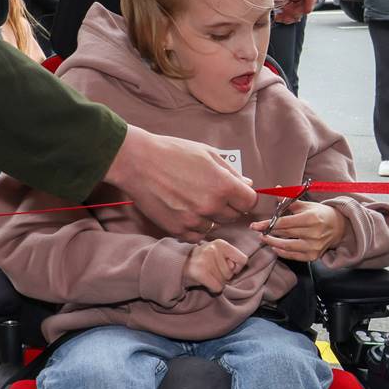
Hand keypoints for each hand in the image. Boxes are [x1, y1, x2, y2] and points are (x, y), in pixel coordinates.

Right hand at [104, 127, 258, 241]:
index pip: (249, 202)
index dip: (244, 196)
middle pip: (234, 215)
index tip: (236, 193)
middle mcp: (211, 206)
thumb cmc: (172, 152)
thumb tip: (247, 184)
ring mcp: (194, 220)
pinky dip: (195, 227)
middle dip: (228, 205)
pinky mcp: (177, 230)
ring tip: (193, 199)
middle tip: (210, 192)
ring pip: (215, 226)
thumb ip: (231, 172)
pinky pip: (196, 235)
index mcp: (223, 185)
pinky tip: (186, 211)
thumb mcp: (208, 154)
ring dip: (210, 216)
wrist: (138, 162)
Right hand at [184, 239, 248, 292]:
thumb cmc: (203, 261)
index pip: (243, 260)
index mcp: (221, 243)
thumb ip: (231, 258)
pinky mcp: (199, 273)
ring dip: (217, 282)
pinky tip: (205, 282)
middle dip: (223, 276)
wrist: (179, 265)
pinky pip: (217, 288)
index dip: (236, 268)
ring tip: (206, 275)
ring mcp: (205, 260)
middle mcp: (213, 249)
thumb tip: (235, 268)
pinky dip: (213, 289)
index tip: (225, 266)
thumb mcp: (218, 253)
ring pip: (224, 282)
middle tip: (211, 271)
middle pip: (231, 274)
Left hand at [252, 199, 346, 261]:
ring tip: (264, 239)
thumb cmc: (320, 214)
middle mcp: (313, 233)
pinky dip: (282, 253)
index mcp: (311, 218)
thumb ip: (289, 200)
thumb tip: (276, 190)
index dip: (268, 224)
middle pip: (285, 234)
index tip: (256, 225)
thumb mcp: (307, 204)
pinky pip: (294, 256)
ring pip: (287, 247)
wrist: (339, 227)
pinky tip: (275, 248)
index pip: (285, 222)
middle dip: (268, 232)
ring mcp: (314, 246)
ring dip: (272, 243)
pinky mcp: (313, 256)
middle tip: (257, 230)